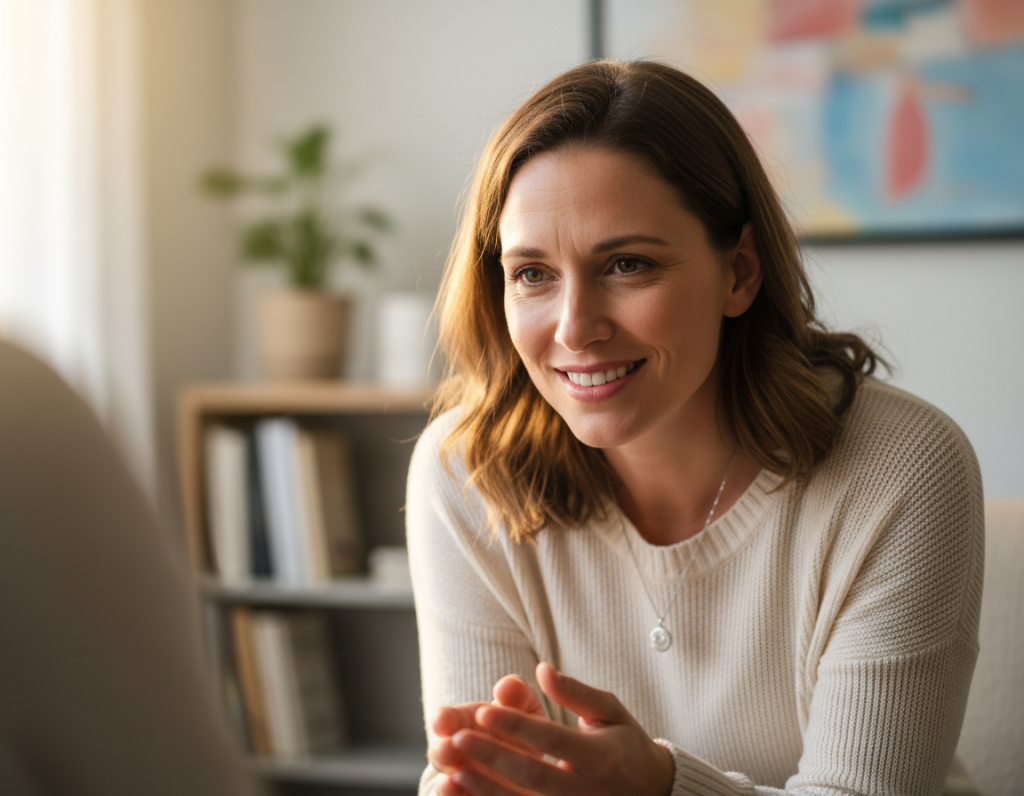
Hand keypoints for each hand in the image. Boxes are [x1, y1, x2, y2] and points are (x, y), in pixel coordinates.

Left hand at [435, 662, 674, 795]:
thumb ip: (576, 692)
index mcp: (601, 758)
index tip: (485, 709)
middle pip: (532, 776)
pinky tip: (466, 794)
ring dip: (485, 790)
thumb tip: (541, 670)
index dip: (518, 726)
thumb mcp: (610, 712)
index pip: (552, 740)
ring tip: (451, 770)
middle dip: (492, 758)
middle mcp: (588, 793)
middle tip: (457, 739)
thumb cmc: (627, 747)